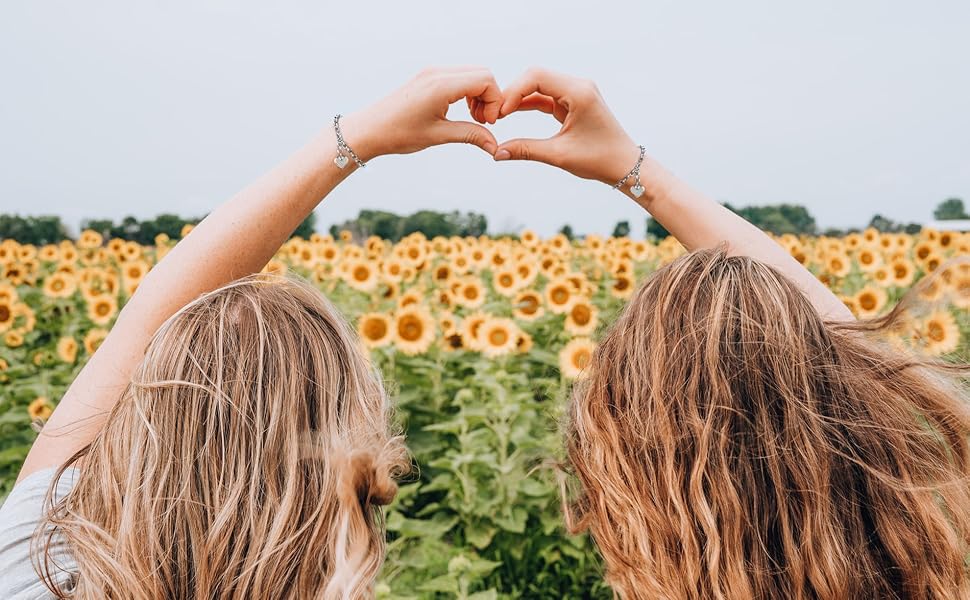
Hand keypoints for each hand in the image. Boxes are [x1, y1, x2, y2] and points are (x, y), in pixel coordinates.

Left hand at [339, 67, 502, 161]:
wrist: (368, 129)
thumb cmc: (397, 133)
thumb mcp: (438, 136)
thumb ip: (470, 135)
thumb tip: (495, 145)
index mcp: (441, 85)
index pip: (485, 80)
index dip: (494, 102)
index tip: (488, 123)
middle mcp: (438, 73)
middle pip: (482, 74)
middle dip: (489, 98)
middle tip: (482, 122)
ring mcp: (432, 72)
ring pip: (472, 74)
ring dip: (479, 95)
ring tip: (472, 119)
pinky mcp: (428, 77)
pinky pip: (459, 77)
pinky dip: (467, 92)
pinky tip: (461, 111)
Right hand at [491, 68, 640, 184]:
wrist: (625, 165)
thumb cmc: (600, 159)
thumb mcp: (559, 155)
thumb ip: (526, 150)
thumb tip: (497, 153)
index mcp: (579, 92)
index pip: (537, 77)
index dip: (513, 91)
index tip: (499, 112)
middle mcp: (578, 86)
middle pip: (535, 76)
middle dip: (513, 93)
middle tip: (494, 114)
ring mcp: (576, 92)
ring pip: (539, 86)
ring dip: (518, 98)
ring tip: (498, 115)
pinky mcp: (573, 101)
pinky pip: (545, 97)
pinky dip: (528, 104)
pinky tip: (511, 114)